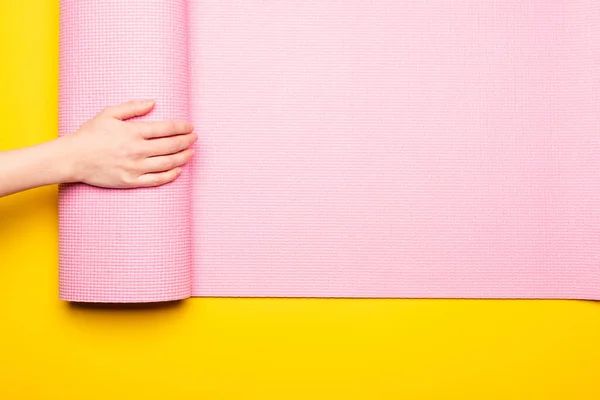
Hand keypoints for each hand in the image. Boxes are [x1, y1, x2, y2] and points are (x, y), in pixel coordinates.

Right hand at [61, 99, 196, 187]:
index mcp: (133, 132)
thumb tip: (153, 102)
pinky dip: (171, 175)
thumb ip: (133, 107)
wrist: (73, 158)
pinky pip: (157, 180)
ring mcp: (135, 168)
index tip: (190, 127)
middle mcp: (137, 150)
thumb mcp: (109, 114)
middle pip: (171, 146)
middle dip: (187, 141)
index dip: (182, 128)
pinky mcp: (131, 181)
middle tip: (195, 139)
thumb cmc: (90, 134)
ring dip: (183, 157)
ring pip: (168, 163)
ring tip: (191, 153)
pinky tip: (179, 170)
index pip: (166, 129)